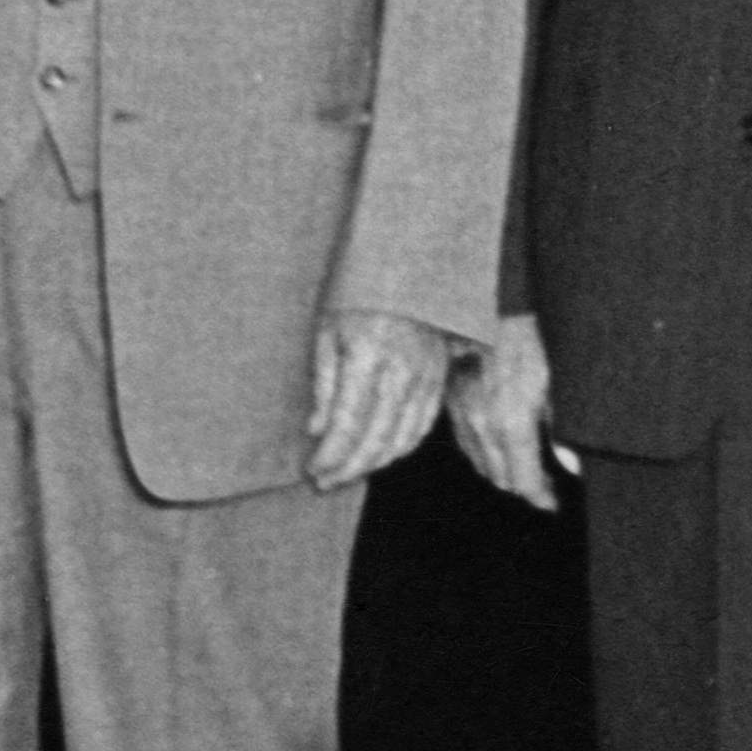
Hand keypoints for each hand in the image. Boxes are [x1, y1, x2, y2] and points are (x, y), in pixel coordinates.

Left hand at [308, 310, 451, 489]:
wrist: (407, 268)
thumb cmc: (358, 295)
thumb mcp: (327, 331)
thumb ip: (324, 384)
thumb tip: (318, 431)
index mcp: (367, 356)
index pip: (348, 424)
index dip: (331, 455)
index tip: (314, 469)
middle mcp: (400, 372)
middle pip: (375, 439)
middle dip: (348, 468)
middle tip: (325, 482)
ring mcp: (424, 377)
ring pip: (400, 439)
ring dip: (373, 464)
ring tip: (347, 473)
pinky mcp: (437, 380)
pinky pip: (421, 426)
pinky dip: (400, 448)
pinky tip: (380, 456)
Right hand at [443, 310, 572, 511]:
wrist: (490, 304)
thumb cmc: (531, 338)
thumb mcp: (559, 382)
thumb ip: (563, 429)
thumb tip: (571, 464)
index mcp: (512, 424)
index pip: (524, 483)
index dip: (540, 497)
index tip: (552, 502)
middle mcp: (483, 426)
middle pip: (502, 479)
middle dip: (524, 485)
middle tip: (544, 483)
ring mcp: (464, 415)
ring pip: (482, 464)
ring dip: (503, 470)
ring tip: (525, 464)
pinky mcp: (453, 402)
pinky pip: (467, 444)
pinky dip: (485, 452)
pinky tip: (501, 443)